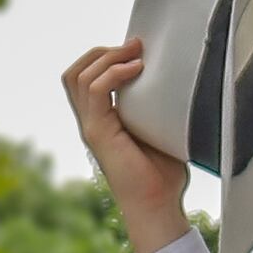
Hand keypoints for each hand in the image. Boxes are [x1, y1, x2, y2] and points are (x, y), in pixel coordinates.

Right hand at [62, 42, 196, 252]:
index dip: (104, 57)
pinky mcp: (98, 133)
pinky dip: (113, 73)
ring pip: (79, 76)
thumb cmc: (164, 174)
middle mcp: (91, 122)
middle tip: (135, 46)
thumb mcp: (162, 130)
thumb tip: (178, 80)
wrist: (158, 206)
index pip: (84, 78)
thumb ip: (158, 107)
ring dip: (107, 57)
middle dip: (102, 51)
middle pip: (74, 72)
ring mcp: (91, 127)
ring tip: (135, 55)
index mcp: (101, 120)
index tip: (137, 50)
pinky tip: (137, 70)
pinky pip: (95, 90)